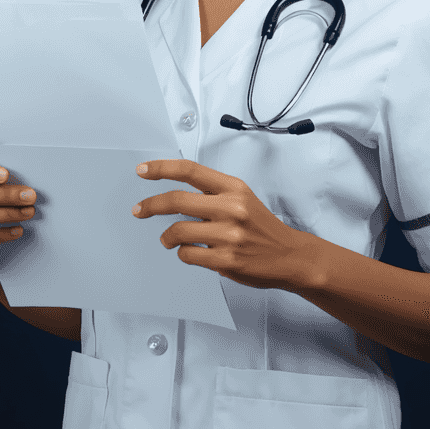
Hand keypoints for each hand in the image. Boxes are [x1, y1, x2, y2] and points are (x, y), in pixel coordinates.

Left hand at [132, 159, 317, 291]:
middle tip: (139, 210)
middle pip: (176, 200)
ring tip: (169, 239)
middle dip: (151, 205)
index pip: (190, 171)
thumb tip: (173, 195)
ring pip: (178, 231)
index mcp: (233, 188)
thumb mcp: (242, 199)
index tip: (142, 171)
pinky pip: (188, 255)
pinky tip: (192, 253)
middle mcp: (231, 208)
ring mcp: (229, 235)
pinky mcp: (226, 260)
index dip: (161, 168)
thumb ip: (212, 194)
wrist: (290, 255)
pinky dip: (184, 254)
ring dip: (167, 237)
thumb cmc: (262, 227)